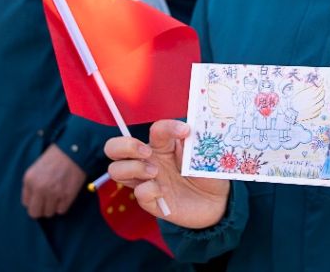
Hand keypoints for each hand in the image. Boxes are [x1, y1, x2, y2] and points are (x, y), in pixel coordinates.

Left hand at [21, 144, 86, 218]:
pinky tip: (65, 195)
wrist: (74, 150)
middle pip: (35, 213)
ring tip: (58, 196)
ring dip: (53, 207)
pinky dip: (63, 205)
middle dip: (41, 209)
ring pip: (49, 213)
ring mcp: (53, 193)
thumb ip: (32, 184)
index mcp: (29, 180)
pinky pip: (61, 210)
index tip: (40, 197)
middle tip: (48, 202)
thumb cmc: (56, 156)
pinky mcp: (67, 196)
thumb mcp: (36, 167)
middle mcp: (39, 188)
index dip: (34, 201)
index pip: (26, 203)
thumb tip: (33, 200)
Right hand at [105, 120, 229, 228]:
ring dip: (133, 168)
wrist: (216, 202)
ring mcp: (146, 181)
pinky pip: (138, 194)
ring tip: (155, 172)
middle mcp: (148, 161)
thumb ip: (195, 142)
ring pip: (116, 171)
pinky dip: (147, 190)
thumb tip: (188, 131)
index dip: (168, 127)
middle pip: (114, 147)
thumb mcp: (204, 155)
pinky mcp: (151, 201)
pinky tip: (163, 192)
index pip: (155, 129)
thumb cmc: (207, 172)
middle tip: (147, 152)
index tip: (186, 131)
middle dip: (125, 145)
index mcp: (163, 145)